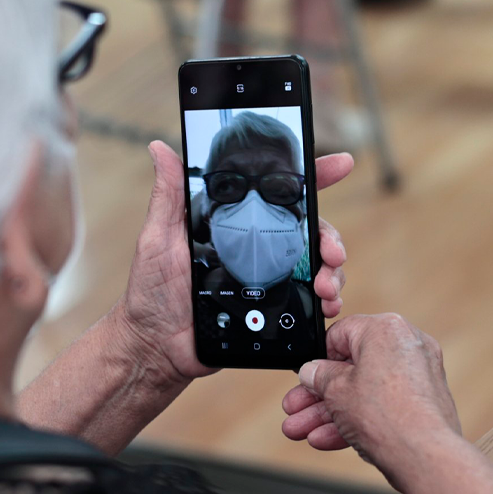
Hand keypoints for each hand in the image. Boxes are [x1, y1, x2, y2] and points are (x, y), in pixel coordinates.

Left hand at [111, 140, 353, 386]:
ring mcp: (267, 277)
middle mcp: (256, 245)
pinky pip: (308, 300)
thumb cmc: (152, 291)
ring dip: (332, 271)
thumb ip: (168, 195)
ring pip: (315, 264)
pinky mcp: (271, 307)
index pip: (277, 193)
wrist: (157, 346)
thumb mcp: (158, 238)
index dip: (312, 177)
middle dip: (330, 237)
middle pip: (308, 230)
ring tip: (327, 287)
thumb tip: (160, 147)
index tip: (339, 165)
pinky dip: (325, 300)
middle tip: (333, 252)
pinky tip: (326, 306)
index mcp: (235, 223)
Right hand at [280, 313, 461, 485]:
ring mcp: (419, 374)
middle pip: (350, 368)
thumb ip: (319, 376)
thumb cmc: (387, 415)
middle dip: (318, 395)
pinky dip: (356, 419)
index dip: (317, 359)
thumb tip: (312, 371)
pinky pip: (382, 405)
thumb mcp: (335, 390)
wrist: (425, 456)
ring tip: (302, 430)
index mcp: (385, 329)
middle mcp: (406, 345)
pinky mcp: (424, 401)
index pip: (340, 334)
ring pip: (363, 391)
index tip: (306, 378)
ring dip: (330, 412)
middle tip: (297, 409)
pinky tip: (327, 438)